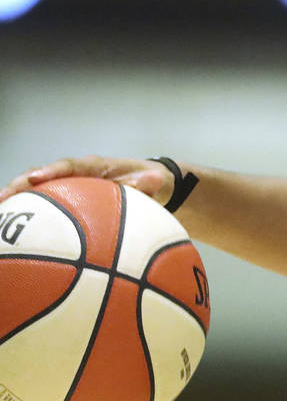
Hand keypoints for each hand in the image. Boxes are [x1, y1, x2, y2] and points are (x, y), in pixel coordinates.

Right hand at [0, 156, 172, 206]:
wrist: (148, 186)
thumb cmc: (149, 184)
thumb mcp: (153, 184)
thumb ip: (148, 183)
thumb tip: (155, 179)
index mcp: (94, 167)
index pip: (70, 166)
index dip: (51, 170)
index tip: (36, 178)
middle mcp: (76, 174)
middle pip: (42, 177)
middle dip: (20, 185)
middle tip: (1, 199)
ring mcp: (67, 187)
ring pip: (35, 192)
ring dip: (14, 202)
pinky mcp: (63, 201)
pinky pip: (41, 208)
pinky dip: (25, 218)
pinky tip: (9, 238)